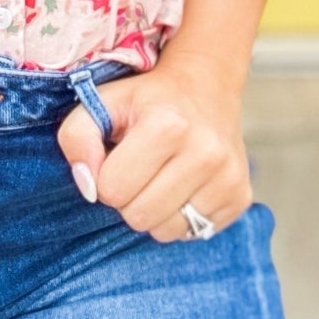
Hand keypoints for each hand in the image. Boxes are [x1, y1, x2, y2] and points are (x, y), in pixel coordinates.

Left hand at [55, 48, 254, 242]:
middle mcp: (205, 153)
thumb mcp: (102, 102)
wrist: (206, 86)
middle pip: (138, 216)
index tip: (118, 155)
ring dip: (154, 210)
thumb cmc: (147, 99)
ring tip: (161, 176)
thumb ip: (77, 138)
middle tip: (140, 167)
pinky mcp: (240, 197)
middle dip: (129, 197)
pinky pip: (194, 233)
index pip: (111, 190)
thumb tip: (87, 187)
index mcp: (167, 126)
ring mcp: (228, 177)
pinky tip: (185, 184)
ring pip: (166, 232)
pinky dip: (181, 216)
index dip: (106, 176)